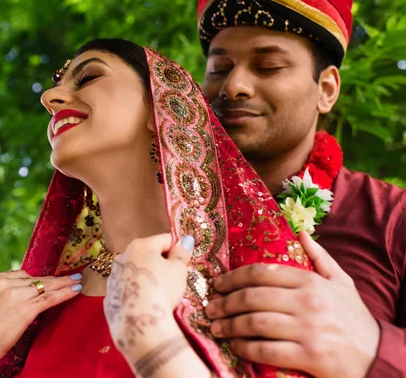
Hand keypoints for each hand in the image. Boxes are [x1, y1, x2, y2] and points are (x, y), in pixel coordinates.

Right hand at [0, 270, 81, 377]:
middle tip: (71, 276)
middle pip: (35, 279)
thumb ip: (1, 295)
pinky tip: (75, 291)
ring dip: (64, 284)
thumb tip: (23, 293)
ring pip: (45, 286)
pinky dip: (65, 293)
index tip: (51, 279)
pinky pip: (49, 298)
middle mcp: (3, 283)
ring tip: (77, 281)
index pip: (21, 275)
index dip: (38, 279)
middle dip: (55, 279)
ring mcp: (15, 295)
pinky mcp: (25, 309)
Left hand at [104, 234, 193, 353]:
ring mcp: (113, 276)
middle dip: (162, 263)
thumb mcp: (178, 270)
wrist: (138, 323)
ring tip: (160, 293)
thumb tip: (186, 239)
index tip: (185, 262)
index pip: (164, 240)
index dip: (177, 249)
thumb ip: (181, 253)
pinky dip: (137, 291)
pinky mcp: (110, 295)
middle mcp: (123, 256)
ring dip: (148, 276)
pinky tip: (146, 303)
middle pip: (148, 254)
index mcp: (140, 245)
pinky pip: (128, 288)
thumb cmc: (162, 290)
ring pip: (136, 271)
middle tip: (174, 280)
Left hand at [205, 231, 379, 377]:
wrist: (377, 357)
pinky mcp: (309, 356)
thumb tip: (300, 231)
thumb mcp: (341, 282)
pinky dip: (245, 348)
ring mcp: (308, 330)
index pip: (262, 273)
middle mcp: (308, 302)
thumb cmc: (354, 318)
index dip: (233, 277)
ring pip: (255, 323)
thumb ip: (319, 256)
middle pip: (253, 297)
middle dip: (225, 302)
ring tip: (216, 326)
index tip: (218, 283)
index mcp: (312, 281)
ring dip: (229, 325)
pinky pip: (266, 350)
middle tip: (210, 306)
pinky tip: (235, 346)